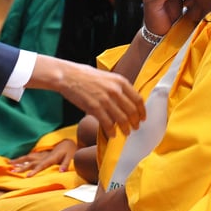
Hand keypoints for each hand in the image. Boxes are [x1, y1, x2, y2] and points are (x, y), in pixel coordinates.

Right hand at [8, 139, 76, 174]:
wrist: (67, 142)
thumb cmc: (70, 151)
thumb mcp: (70, 157)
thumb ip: (66, 164)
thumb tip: (61, 172)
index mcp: (51, 158)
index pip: (41, 166)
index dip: (34, 171)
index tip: (27, 176)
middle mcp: (44, 156)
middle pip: (30, 162)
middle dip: (21, 166)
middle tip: (11, 171)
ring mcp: (41, 155)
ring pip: (28, 158)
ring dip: (18, 160)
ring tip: (9, 164)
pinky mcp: (41, 155)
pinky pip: (30, 157)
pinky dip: (22, 159)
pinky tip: (16, 162)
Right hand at [30, 57, 144, 137]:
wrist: (68, 76)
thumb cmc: (85, 75)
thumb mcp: (106, 76)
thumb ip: (117, 87)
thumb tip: (126, 100)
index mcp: (120, 81)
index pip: (137, 99)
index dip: (142, 111)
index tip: (142, 118)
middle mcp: (115, 90)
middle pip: (132, 111)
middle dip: (135, 122)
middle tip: (135, 128)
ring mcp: (105, 99)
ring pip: (122, 119)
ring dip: (125, 129)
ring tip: (126, 133)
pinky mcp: (94, 108)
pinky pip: (108, 123)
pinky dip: (111, 131)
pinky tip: (112, 134)